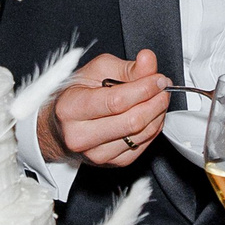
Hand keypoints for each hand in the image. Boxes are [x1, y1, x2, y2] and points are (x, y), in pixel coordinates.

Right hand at [40, 49, 170, 166]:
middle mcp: (81, 136)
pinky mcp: (112, 163)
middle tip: (163, 88)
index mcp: (71, 109)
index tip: (158, 79)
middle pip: (132, 121)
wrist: (60, 126)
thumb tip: (148, 61)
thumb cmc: (75, 95)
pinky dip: (153, 128)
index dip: (144, 88)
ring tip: (158, 98)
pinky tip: (150, 115)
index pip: (116, 101)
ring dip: (157, 113)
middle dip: (155, 101)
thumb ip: (126, 67)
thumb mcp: (95, 71)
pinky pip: (143, 146)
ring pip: (141, 134)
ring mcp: (96, 154)